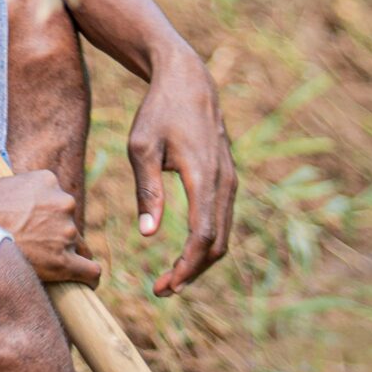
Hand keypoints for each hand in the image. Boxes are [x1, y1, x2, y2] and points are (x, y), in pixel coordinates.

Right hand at [0, 169, 101, 286]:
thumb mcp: (1, 186)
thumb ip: (20, 193)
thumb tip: (16, 207)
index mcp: (48, 180)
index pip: (58, 201)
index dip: (48, 217)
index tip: (36, 229)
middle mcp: (63, 202)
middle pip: (70, 224)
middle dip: (58, 236)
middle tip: (37, 249)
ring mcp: (65, 231)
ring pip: (78, 247)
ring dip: (66, 255)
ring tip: (48, 268)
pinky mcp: (63, 261)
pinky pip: (90, 271)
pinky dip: (89, 278)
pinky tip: (85, 285)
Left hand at [128, 48, 237, 296]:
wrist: (188, 81)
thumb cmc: (159, 111)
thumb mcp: (141, 147)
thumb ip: (147, 191)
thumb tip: (148, 234)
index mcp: (204, 176)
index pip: (203, 236)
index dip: (186, 266)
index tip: (164, 286)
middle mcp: (225, 183)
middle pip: (218, 244)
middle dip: (193, 272)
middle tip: (162, 290)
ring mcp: (230, 181)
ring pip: (223, 235)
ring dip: (200, 261)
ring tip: (170, 278)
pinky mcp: (227, 180)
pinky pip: (222, 220)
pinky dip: (206, 243)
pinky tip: (184, 253)